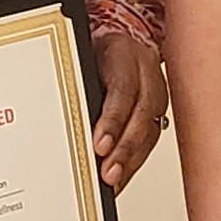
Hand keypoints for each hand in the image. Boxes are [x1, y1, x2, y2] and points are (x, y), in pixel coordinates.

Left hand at [91, 29, 168, 191]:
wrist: (119, 39)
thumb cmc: (96, 51)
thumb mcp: (82, 58)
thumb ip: (78, 83)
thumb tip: (63, 119)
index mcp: (125, 54)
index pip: (123, 90)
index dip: (113, 120)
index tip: (99, 145)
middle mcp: (146, 72)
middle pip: (141, 114)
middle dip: (124, 147)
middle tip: (107, 172)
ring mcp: (156, 91)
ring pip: (150, 129)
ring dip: (131, 159)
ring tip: (113, 180)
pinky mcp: (157, 110)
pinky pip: (150, 138)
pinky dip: (134, 161)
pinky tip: (120, 176)